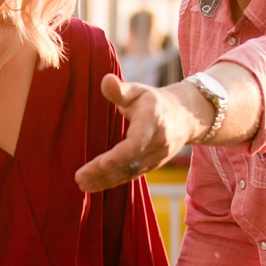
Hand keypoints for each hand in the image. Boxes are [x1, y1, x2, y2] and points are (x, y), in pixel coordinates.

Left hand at [77, 76, 204, 192]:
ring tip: (82, 184)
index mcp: (153, 121)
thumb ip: (121, 90)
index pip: (137, 142)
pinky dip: (110, 182)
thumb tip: (106, 80)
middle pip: (129, 162)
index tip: (102, 163)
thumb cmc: (154, 101)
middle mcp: (157, 143)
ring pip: (129, 173)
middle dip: (104, 172)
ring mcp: (156, 157)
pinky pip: (130, 176)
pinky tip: (92, 186)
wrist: (185, 116)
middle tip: (80, 178)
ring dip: (104, 181)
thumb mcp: (139, 91)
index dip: (120, 155)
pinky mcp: (151, 166)